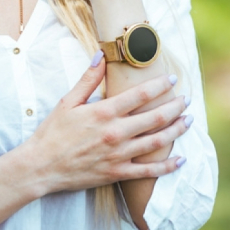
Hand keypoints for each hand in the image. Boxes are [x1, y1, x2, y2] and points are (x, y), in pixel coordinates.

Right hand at [24, 57, 190, 194]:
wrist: (41, 166)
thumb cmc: (53, 133)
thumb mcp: (67, 102)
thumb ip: (87, 79)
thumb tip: (101, 55)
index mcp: (104, 112)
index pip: (140, 95)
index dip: (160, 85)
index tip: (172, 79)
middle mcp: (115, 133)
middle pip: (155, 118)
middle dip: (175, 107)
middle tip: (186, 99)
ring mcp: (118, 155)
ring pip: (157, 142)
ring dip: (177, 130)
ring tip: (189, 121)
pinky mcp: (117, 173)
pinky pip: (149, 171)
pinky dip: (167, 166)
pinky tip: (180, 160)